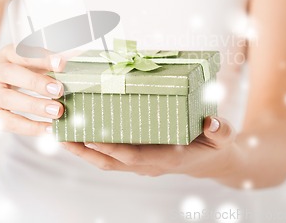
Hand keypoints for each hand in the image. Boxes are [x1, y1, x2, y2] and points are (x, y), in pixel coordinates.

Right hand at [0, 44, 65, 135]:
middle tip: (59, 89)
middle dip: (37, 81)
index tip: (62, 62)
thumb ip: (41, 62)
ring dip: (35, 106)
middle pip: (13, 75)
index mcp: (5, 55)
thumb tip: (75, 58)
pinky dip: (30, 127)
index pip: (23, 52)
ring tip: (58, 111)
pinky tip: (48, 129)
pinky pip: (8, 122)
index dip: (42, 57)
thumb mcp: (13, 63)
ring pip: (11, 100)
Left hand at [62, 116, 238, 177]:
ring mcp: (142, 162)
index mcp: (167, 158)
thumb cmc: (214, 145)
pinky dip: (93, 148)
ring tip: (61, 134)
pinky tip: (80, 134)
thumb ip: (220, 130)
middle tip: (61, 136)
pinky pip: (111, 155)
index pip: (134, 156)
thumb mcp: (224, 137)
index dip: (112, 149)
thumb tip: (213, 122)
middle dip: (84, 151)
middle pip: (111, 162)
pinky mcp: (138, 157)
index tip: (90, 139)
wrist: (213, 160)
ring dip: (83, 150)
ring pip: (107, 160)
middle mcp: (149, 164)